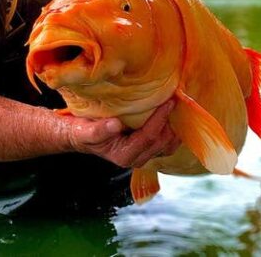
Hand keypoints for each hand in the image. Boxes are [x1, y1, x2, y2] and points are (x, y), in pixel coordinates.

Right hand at [65, 99, 181, 167]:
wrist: (81, 136)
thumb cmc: (83, 132)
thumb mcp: (85, 131)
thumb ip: (99, 130)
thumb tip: (115, 124)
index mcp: (124, 156)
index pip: (148, 137)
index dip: (159, 119)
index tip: (168, 102)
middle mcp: (137, 159)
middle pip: (162, 142)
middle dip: (171, 122)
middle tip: (176, 101)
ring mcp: (143, 155)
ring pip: (168, 146)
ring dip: (175, 128)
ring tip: (179, 108)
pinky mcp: (147, 149)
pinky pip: (166, 143)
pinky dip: (172, 129)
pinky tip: (173, 115)